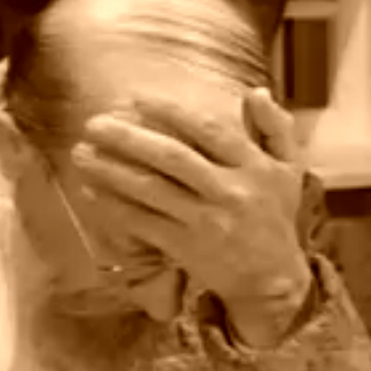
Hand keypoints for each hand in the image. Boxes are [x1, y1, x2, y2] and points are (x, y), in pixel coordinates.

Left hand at [72, 88, 312, 347]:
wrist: (272, 279)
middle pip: (171, 158)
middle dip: (128, 138)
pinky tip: (90, 191)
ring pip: (151, 190)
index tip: (135, 97)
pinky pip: (143, 223)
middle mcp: (228, 191)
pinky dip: (115, 207)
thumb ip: (275, 128)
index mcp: (252, 166)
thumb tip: (255, 91)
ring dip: (111, 171)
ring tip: (80, 154)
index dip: (171, 111)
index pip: (208, 130)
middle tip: (93, 124)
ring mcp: (204, 221)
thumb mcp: (289, 168)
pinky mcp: (185, 248)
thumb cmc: (276, 217)